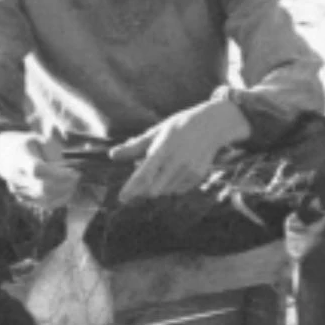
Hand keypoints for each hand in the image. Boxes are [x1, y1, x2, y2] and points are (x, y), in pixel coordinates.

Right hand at [0, 132, 79, 209]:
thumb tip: (68, 168)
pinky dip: (61, 199)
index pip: (37, 170)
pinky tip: (69, 190)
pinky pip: (46, 204)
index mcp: (20, 158)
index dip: (59, 174)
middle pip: (44, 188)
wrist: (6, 154)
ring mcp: (17, 189)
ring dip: (66, 192)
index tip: (74, 171)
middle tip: (78, 176)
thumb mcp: (42, 139)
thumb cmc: (31, 145)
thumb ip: (55, 152)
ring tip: (74, 181)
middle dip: (66, 185)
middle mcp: (16, 176)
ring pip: (47, 199)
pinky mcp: (23, 198)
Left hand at [110, 99, 252, 203]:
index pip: (144, 175)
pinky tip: (174, 172)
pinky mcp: (198, 176)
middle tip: (139, 181)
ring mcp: (189, 170)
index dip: (131, 189)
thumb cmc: (179, 126)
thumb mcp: (156, 132)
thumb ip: (134, 147)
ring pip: (165, 191)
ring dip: (158, 186)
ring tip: (161, 169)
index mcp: (163, 149)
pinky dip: (171, 186)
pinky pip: (179, 190)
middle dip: (143, 190)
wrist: (212, 125)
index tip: (121, 198)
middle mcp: (177, 162)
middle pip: (153, 189)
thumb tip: (112, 155)